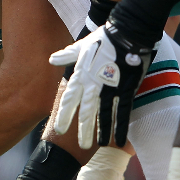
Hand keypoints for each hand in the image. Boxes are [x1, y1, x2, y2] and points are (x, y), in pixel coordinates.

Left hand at [49, 23, 152, 147]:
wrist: (127, 32)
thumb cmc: (104, 38)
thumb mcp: (81, 46)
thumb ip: (67, 56)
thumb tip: (52, 59)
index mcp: (81, 75)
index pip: (69, 99)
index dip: (64, 115)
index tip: (58, 129)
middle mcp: (93, 84)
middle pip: (84, 111)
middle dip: (80, 130)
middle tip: (77, 146)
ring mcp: (110, 87)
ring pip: (102, 114)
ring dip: (99, 132)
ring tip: (95, 146)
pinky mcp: (126, 88)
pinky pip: (122, 112)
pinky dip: (120, 127)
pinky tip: (118, 140)